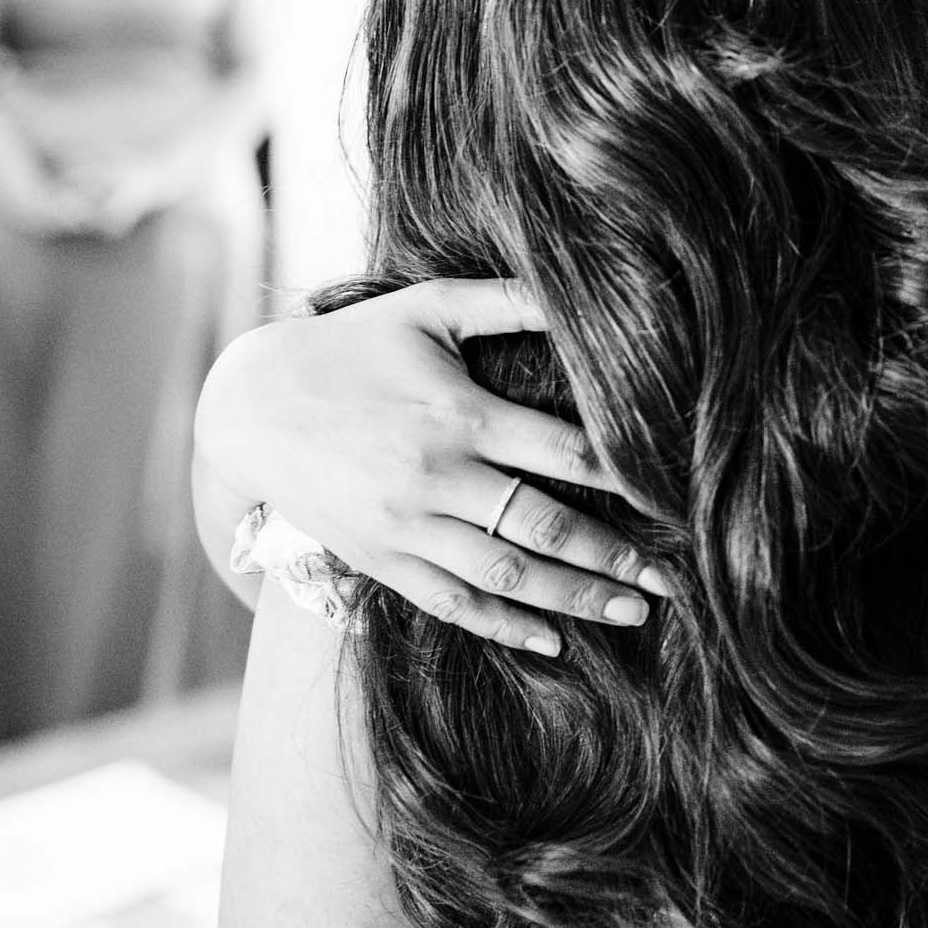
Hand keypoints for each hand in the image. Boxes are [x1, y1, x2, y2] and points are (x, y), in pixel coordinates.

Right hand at [195, 278, 665, 652]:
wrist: (249, 408)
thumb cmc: (352, 347)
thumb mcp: (425, 307)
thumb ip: (506, 301)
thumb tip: (579, 286)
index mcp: (460, 415)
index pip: (563, 451)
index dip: (625, 476)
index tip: (677, 496)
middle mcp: (437, 477)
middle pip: (544, 526)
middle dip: (614, 556)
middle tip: (674, 582)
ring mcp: (406, 526)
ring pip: (505, 575)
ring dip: (573, 599)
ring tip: (632, 615)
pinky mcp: (381, 559)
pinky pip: (451, 604)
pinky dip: (504, 626)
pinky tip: (553, 642)